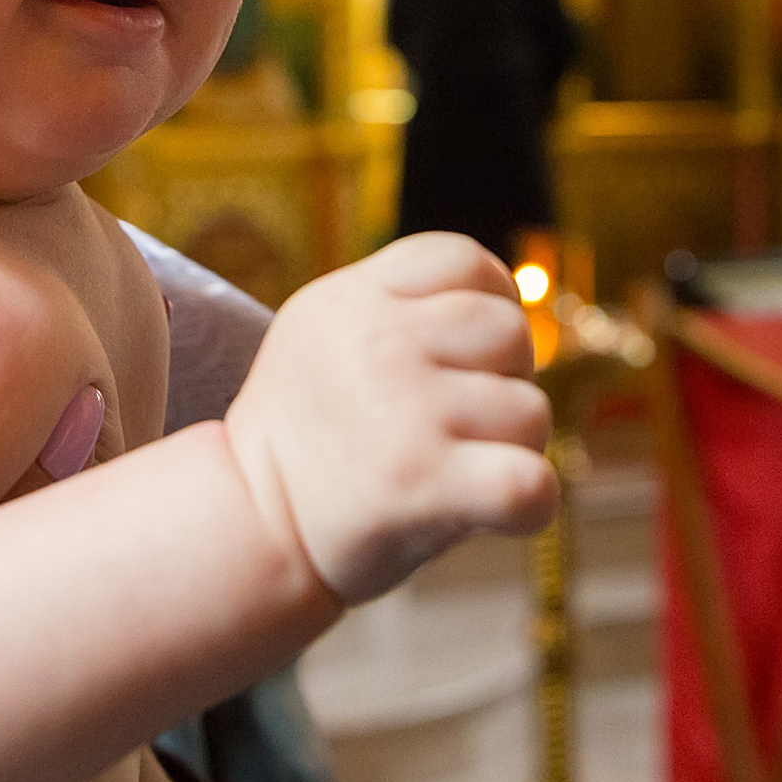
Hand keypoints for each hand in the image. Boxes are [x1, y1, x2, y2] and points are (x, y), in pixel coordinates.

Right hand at [223, 232, 556, 604]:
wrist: (251, 522)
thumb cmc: (309, 435)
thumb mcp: (324, 334)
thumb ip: (398, 308)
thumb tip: (508, 309)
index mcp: (352, 298)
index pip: (463, 260)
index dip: (491, 300)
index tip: (471, 350)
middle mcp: (378, 342)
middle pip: (510, 330)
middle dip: (504, 377)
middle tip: (461, 420)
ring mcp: (405, 412)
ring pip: (529, 410)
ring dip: (513, 447)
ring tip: (460, 467)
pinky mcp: (424, 484)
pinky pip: (530, 483)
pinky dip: (529, 503)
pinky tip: (498, 512)